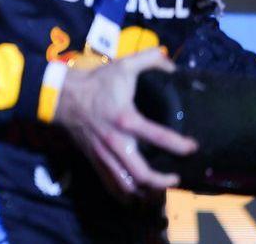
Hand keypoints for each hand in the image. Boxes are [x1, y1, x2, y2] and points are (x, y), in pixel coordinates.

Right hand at [53, 49, 197, 199]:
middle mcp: (116, 141)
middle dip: (163, 181)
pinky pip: (110, 184)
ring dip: (145, 192)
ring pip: (126, 185)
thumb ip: (149, 60)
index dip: (179, 145)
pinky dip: (125, 193)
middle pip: (142, 173)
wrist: (63, 96)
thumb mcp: (123, 65)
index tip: (192, 148)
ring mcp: (104, 154)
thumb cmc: (96, 82)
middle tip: (176, 177)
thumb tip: (172, 65)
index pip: (158, 137)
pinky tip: (137, 194)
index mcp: (126, 119)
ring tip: (159, 189)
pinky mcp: (95, 159)